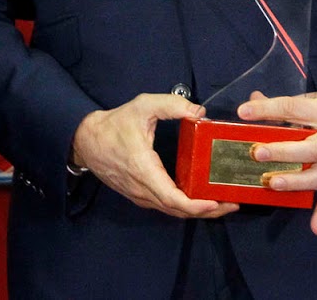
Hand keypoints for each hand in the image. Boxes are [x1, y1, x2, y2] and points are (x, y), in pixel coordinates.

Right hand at [71, 94, 239, 218]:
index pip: (173, 198)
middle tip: (231, 204)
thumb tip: (200, 112)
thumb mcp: (143, 105)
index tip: (216, 202)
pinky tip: (199, 199)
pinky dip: (183, 207)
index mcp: (144, 170)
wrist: (85, 140)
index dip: (196, 205)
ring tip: (221, 204)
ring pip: (171, 211)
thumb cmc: (115, 124)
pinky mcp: (138, 195)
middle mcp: (142, 189)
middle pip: (177, 211)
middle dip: (207, 211)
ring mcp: (139, 195)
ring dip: (196, 211)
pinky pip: (164, 206)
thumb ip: (172, 105)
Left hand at [237, 88, 316, 234]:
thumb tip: (252, 101)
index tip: (243, 113)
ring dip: (295, 182)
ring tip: (271, 183)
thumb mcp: (313, 98)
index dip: (267, 110)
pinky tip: (315, 228)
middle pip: (310, 149)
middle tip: (257, 152)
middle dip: (282, 152)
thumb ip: (282, 103)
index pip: (293, 109)